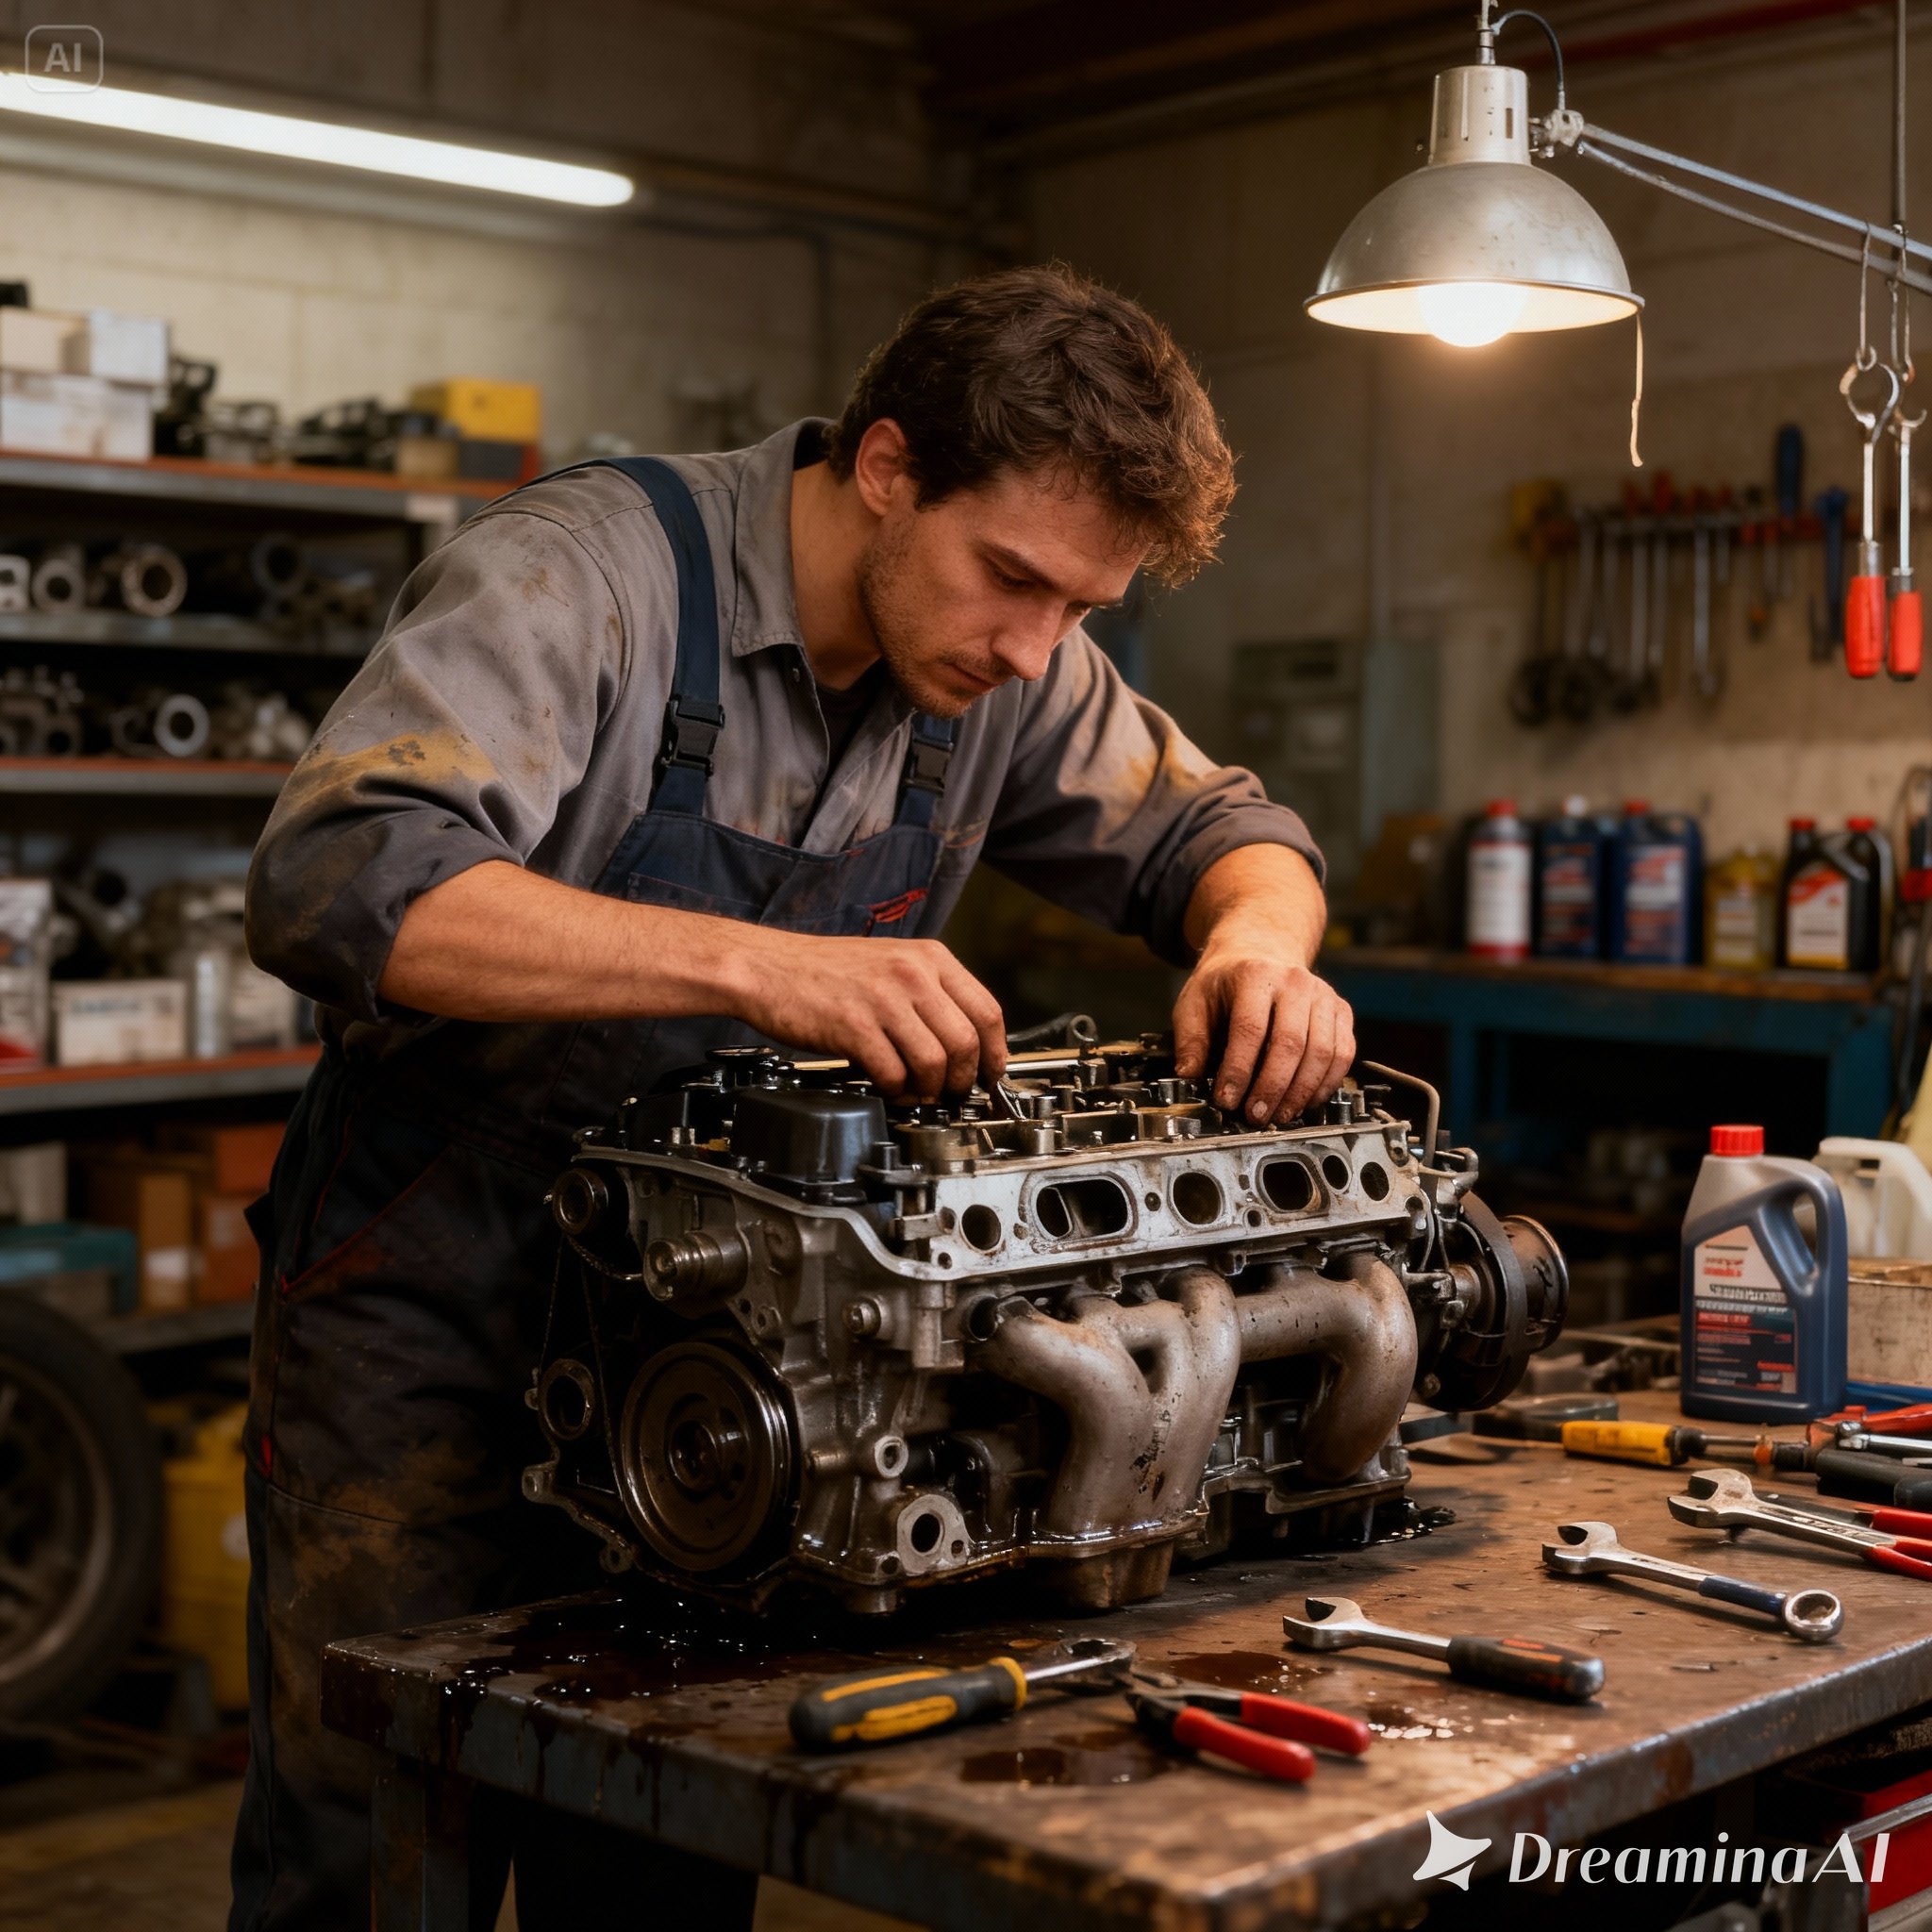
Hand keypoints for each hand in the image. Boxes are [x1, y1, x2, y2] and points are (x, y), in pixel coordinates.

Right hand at [733, 931, 1005, 1100]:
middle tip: (951, 1095)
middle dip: (963, 1080)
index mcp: (928, 957)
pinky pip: (894, 1073)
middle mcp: (912, 974)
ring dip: (930, 1090)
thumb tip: (963, 1044)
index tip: (990, 1075)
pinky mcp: (854, 1027)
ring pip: (935, 1062)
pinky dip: (896, 1091)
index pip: (987, 1011)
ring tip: (917, 1095)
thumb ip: (929, 994)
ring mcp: (883, 1000)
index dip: (995, 1053)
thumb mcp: (890, 964)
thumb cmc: (823, 971)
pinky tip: (888, 1089)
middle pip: (966, 1043)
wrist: (767, 967)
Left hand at [1172, 937, 1355, 1124]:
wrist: (1262, 951)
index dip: (1239, 1070)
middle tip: (1255, 1115)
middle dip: (1272, 1087)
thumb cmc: (1226, 982)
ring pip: (1322, 1052)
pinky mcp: (1341, 1011)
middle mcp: (1294, 982)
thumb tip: (1188, 1076)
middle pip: (1290, 1043)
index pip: (1250, 1029)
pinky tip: (1306, 1101)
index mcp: (1254, 975)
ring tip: (1279, 1115)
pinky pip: (1343, 1053)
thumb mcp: (1194, 1001)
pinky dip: (1326, 1083)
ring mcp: (1323, 995)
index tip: (1226, 1099)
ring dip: (1301, 1092)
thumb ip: (1190, 1040)